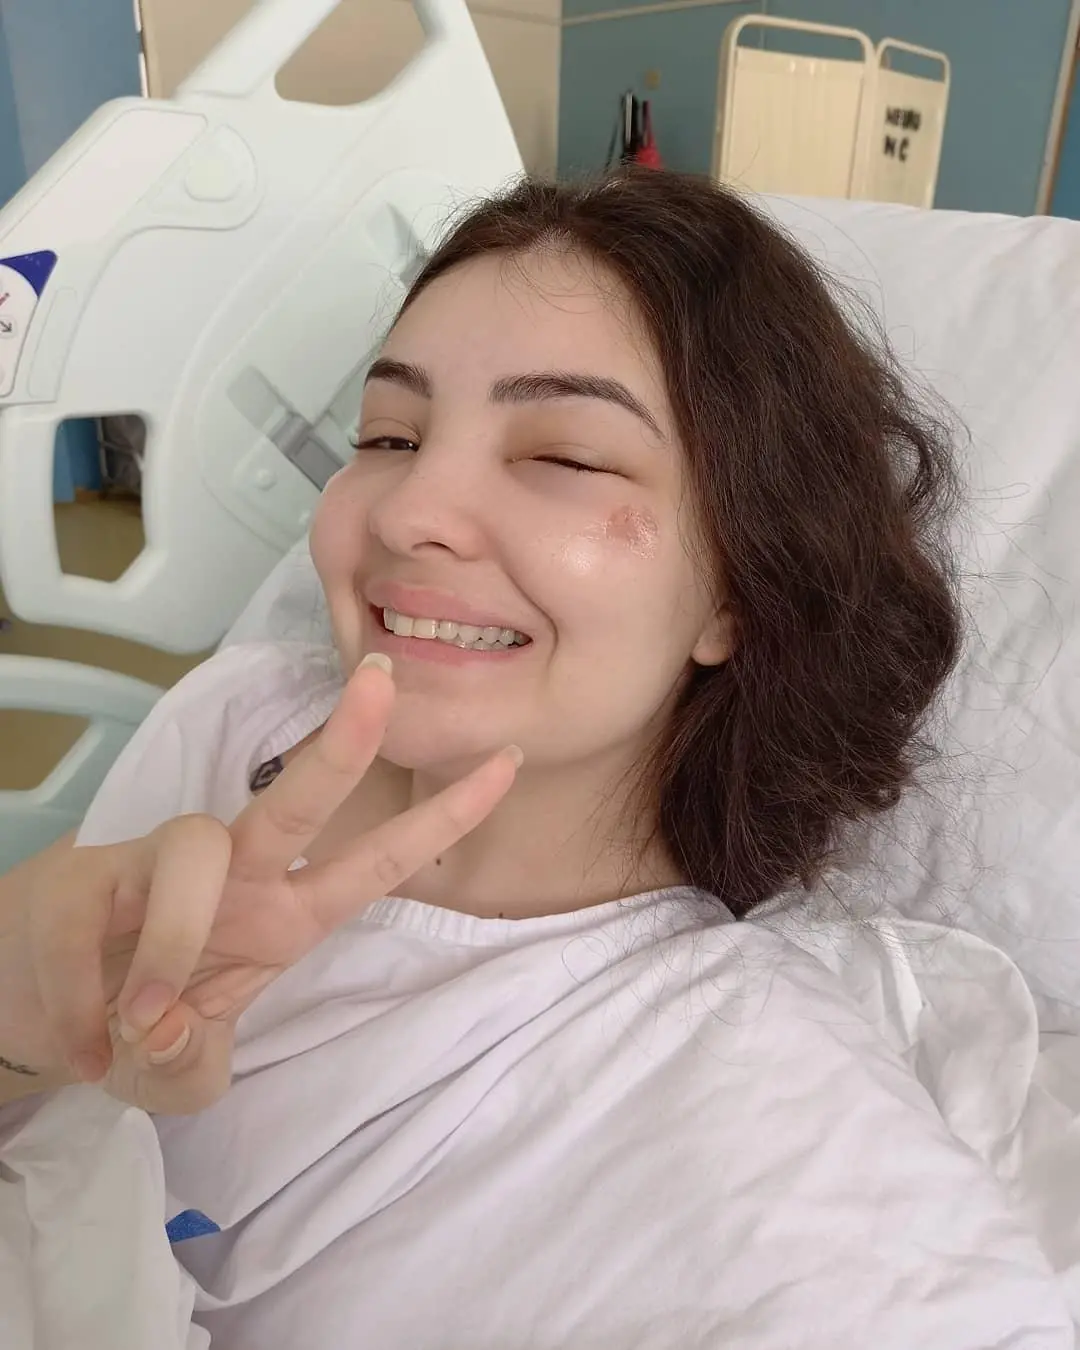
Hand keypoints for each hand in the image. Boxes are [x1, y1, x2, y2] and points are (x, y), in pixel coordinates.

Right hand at [11, 656, 519, 1113]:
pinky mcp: (78, 881)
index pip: (375, 861)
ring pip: (194, 850)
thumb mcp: (178, 1072)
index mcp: (280, 915)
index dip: (442, 818)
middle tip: (383, 682)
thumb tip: (164, 1026)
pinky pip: (91, 927)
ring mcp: (152, 869)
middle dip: (346, 743)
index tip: (508, 761)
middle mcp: (231, 877)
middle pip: (297, 799)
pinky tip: (84, 1045)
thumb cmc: (128, 1026)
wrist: (26, 1011)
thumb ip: (188, 1064)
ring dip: (173, 945)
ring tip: (140, 1022)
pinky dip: (87, 1003)